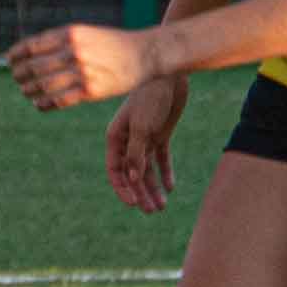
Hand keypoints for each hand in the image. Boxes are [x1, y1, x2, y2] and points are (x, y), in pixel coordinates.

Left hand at [8, 20, 156, 111]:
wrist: (145, 53)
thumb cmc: (113, 43)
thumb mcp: (85, 32)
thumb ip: (61, 40)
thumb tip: (32, 52)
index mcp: (70, 34)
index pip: (32, 46)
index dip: (16, 55)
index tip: (10, 61)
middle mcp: (74, 51)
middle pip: (34, 67)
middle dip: (21, 75)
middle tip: (18, 79)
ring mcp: (82, 72)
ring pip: (44, 85)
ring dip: (30, 91)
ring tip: (26, 92)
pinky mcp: (91, 91)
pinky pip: (60, 100)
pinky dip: (44, 103)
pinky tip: (39, 104)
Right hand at [101, 72, 190, 213]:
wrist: (168, 74)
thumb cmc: (150, 97)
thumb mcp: (142, 126)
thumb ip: (137, 153)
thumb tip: (134, 179)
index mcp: (116, 138)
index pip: (115, 170)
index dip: (123, 188)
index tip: (134, 204)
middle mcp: (128, 140)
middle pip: (133, 173)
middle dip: (141, 193)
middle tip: (153, 211)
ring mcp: (144, 138)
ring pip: (147, 169)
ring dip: (153, 187)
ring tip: (162, 206)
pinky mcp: (160, 134)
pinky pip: (161, 158)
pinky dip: (165, 172)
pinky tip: (171, 187)